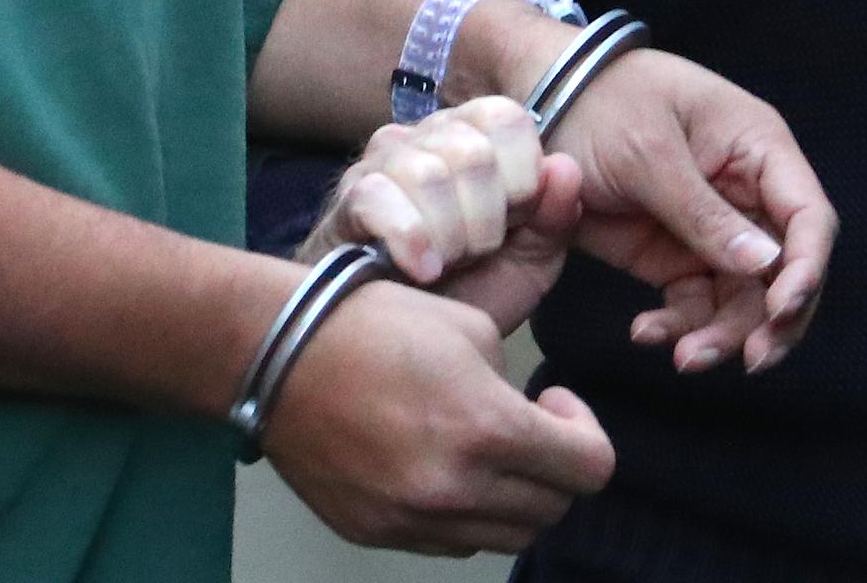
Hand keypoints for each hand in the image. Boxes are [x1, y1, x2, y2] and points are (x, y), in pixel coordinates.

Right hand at [260, 280, 614, 555]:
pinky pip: (451, 542)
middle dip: (555, 466)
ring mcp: (412, 520)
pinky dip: (465, 513)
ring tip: (485, 450)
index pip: (591, 469)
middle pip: (553, 509)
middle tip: (528, 425)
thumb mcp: (471, 328)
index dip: (587, 432)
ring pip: (506, 535)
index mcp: (487, 429)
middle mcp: (455, 489)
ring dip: (514, 496)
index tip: (556, 403)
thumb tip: (530, 422)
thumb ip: (515, 387)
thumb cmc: (372, 324)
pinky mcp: (377, 532)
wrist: (275, 353)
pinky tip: (442, 467)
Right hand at [299, 96, 581, 332]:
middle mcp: (425, 136)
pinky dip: (410, 240)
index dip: (522, 176)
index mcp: (476, 137)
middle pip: (472, 153)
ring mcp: (380, 162)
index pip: (505, 118)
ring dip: (449, 236)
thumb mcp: (529, 263)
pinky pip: (379, 199)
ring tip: (446, 265)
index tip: (516, 220)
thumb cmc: (468, 291)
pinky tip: (422, 270)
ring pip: (428, 175)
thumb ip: (555, 218)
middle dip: (485, 219)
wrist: (403, 344)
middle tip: (476, 253)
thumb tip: (565, 168)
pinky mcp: (347, 199)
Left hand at [529, 45, 838, 373]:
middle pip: (781, 271)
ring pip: (739, 297)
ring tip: (685, 358)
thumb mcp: (649, 154)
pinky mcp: (671, 254)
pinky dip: (678, 325)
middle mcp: (745, 193)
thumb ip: (703, 212)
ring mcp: (709, 228)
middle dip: (770, 320)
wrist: (537, 104)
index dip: (804, 269)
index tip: (781, 312)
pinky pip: (693, 302)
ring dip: (721, 334)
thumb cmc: (599, 102)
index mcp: (758, 150)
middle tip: (748, 362)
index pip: (807, 218)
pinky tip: (647, 333)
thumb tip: (766, 265)